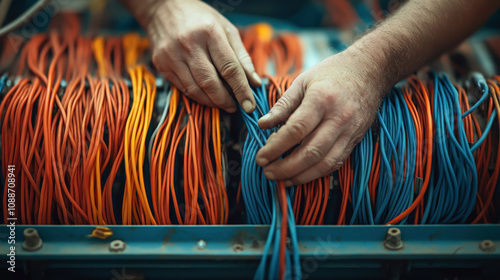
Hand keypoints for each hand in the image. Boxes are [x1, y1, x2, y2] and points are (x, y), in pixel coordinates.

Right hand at [145, 0, 260, 112]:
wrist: (163, 7)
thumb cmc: (200, 17)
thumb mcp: (226, 29)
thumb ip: (242, 56)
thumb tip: (254, 82)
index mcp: (210, 32)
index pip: (229, 68)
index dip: (241, 90)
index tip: (249, 105)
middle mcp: (189, 44)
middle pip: (211, 82)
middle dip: (225, 100)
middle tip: (236, 107)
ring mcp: (172, 55)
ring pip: (195, 89)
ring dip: (212, 102)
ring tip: (223, 104)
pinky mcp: (162, 64)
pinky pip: (182, 88)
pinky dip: (197, 96)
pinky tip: (207, 97)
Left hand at [256, 51, 387, 185]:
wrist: (370, 70)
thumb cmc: (332, 73)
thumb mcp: (303, 81)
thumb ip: (283, 105)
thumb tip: (263, 125)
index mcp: (322, 99)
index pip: (296, 130)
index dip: (276, 147)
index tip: (261, 156)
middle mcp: (339, 118)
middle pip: (310, 151)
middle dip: (286, 167)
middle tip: (267, 172)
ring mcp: (350, 131)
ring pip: (325, 163)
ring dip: (300, 176)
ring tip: (281, 179)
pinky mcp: (355, 140)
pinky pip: (336, 162)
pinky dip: (316, 173)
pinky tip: (300, 175)